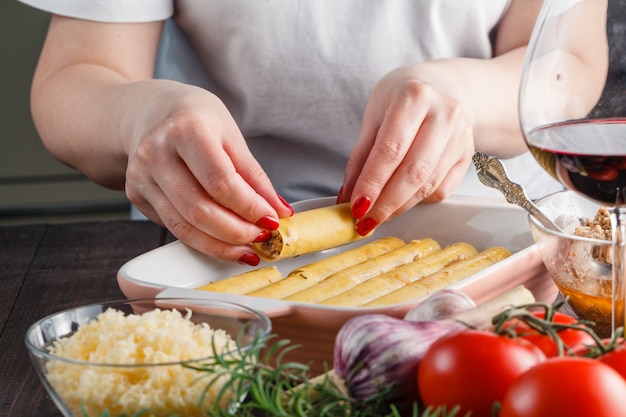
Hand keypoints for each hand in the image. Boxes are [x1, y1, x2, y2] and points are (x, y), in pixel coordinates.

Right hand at [124, 82, 293, 263]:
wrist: (152, 110)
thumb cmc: (195, 118)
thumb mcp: (231, 135)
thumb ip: (254, 175)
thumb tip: (277, 210)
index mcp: (186, 130)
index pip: (221, 182)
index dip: (249, 208)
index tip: (271, 220)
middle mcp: (156, 152)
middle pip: (199, 210)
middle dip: (236, 232)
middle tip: (261, 237)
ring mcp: (141, 176)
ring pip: (183, 227)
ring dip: (219, 245)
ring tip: (245, 246)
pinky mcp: (135, 194)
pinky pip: (172, 226)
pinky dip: (201, 239)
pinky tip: (221, 239)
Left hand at [338, 63, 474, 234]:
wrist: (445, 86)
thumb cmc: (404, 98)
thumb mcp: (375, 114)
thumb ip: (361, 155)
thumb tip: (348, 195)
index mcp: (414, 97)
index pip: (390, 150)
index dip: (372, 183)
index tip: (356, 206)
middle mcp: (443, 115)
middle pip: (413, 172)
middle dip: (386, 203)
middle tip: (365, 221)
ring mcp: (460, 135)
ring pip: (428, 185)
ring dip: (400, 207)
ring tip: (378, 216)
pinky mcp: (468, 154)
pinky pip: (442, 188)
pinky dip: (418, 201)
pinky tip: (402, 201)